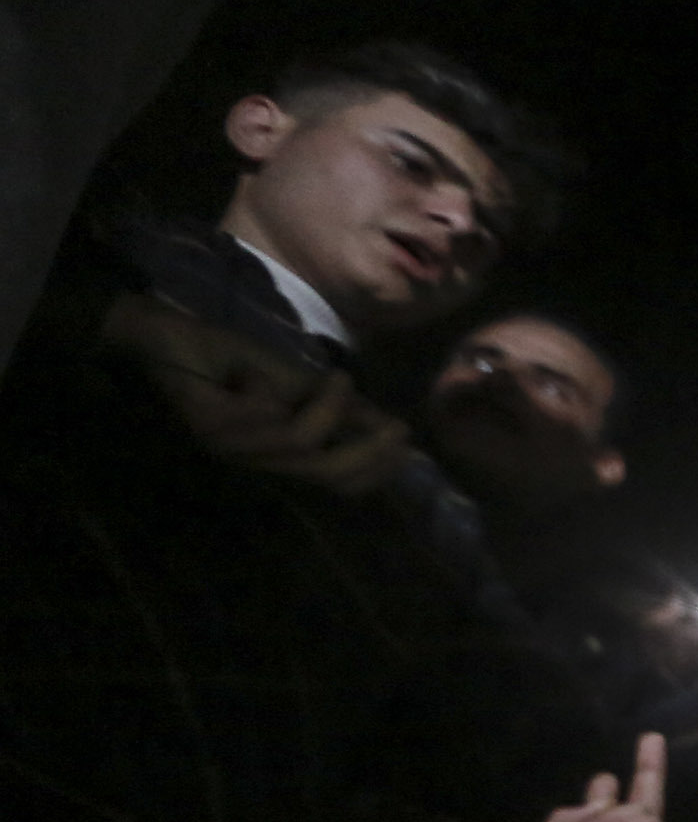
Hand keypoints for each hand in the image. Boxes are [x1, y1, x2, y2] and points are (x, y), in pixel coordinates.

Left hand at [98, 292, 412, 493]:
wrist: (166, 337)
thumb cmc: (228, 359)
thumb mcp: (298, 382)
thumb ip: (338, 407)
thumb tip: (392, 425)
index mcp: (279, 456)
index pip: (338, 484)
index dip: (377, 470)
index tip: (407, 443)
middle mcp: (258, 463)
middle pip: (327, 475)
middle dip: (368, 451)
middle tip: (395, 426)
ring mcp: (234, 451)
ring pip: (301, 444)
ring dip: (326, 407)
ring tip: (337, 377)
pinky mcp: (212, 431)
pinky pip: (265, 418)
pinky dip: (271, 388)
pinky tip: (257, 374)